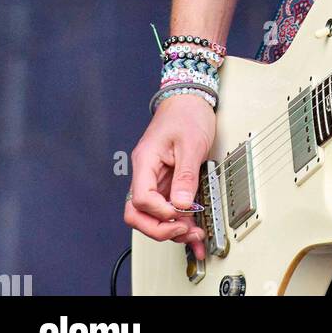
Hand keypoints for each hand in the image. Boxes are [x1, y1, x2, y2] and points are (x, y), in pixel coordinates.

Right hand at [124, 94, 214, 260]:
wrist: (190, 98)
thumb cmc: (187, 113)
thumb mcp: (191, 144)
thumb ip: (185, 176)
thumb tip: (182, 204)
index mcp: (145, 162)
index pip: (141, 199)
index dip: (160, 212)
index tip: (180, 213)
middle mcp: (146, 173)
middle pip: (137, 214)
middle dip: (159, 229)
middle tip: (183, 232)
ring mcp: (155, 179)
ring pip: (152, 215)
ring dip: (171, 229)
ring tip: (194, 235)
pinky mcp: (167, 181)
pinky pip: (168, 207)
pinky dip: (179, 221)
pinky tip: (192, 230)